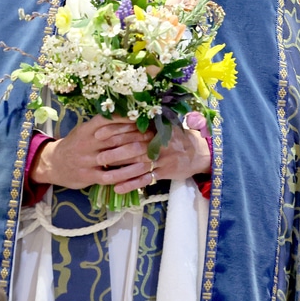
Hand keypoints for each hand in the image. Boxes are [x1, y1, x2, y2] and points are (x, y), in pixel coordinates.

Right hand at [30, 115, 153, 189]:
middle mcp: (86, 143)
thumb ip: (104, 124)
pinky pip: (110, 176)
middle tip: (153, 135)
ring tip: (152, 153)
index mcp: (87, 129)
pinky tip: (140, 172)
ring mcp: (87, 160)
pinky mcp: (88, 176)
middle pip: (116, 138)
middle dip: (137, 136)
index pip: (109, 120)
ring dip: (136, 155)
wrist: (52, 164)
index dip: (128, 119)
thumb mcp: (85, 130)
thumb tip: (132, 113)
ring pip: (115, 156)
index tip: (144, 118)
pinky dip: (127, 174)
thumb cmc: (76, 143)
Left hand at [31, 116, 211, 193]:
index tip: (98, 133)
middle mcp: (160, 143)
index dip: (116, 131)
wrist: (201, 154)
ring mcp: (163, 159)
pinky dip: (132, 185)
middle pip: (135, 148)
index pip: (135, 129)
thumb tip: (129, 112)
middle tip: (98, 157)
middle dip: (115, 153)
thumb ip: (152, 120)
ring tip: (103, 176)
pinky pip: (146, 179)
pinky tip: (118, 188)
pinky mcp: (166, 172)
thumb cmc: (181, 139)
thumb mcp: (169, 125)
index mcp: (159, 129)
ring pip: (139, 166)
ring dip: (121, 172)